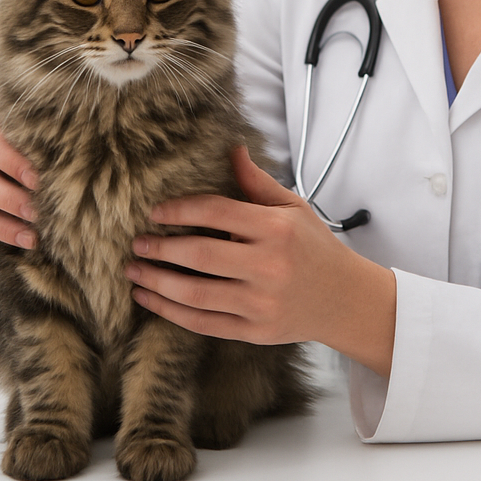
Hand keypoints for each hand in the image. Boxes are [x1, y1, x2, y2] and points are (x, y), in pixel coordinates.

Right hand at [0, 94, 40, 248]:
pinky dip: (0, 232)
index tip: (40, 180)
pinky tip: (27, 239)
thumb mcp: (28, 116)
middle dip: (11, 199)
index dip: (15, 165)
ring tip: (35, 232)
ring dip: (6, 223)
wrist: (3, 124)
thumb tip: (71, 150)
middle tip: (40, 210)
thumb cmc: (25, 119)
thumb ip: (39, 128)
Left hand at [125, 147, 396, 376]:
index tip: (156, 212)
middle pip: (200, 255)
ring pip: (195, 294)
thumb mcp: (294, 208)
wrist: (345, 299)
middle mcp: (268, 266)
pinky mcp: (255, 331)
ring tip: (135, 271)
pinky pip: (204, 323)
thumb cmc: (315, 248)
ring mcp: (261, 303)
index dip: (180, 209)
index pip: (217, 212)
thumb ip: (257, 183)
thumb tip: (232, 149)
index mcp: (277, 229)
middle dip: (161, 248)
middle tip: (137, 243)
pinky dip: (172, 313)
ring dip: (157, 282)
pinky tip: (151, 300)